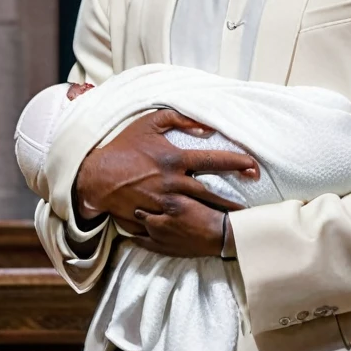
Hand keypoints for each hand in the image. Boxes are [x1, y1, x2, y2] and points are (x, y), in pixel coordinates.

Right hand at [75, 109, 258, 250]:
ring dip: (220, 216)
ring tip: (238, 222)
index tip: (254, 167)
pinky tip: (207, 232)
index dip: (238, 163)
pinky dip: (194, 227)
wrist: (96, 176)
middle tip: (254, 206)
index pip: (214, 161)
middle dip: (235, 200)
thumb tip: (206, 127)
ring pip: (199, 212)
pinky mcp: (154, 217)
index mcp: (175, 158)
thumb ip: (179, 119)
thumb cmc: (124, 146)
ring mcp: (164, 202)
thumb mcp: (149, 122)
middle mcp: (173, 182)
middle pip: (213, 193)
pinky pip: (178, 224)